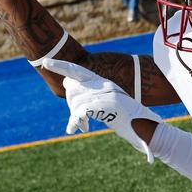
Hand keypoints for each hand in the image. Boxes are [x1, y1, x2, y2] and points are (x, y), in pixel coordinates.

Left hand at [41, 58, 162, 163]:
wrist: (146, 128)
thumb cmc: (129, 120)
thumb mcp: (111, 104)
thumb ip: (93, 95)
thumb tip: (69, 86)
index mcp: (105, 84)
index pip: (79, 71)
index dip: (61, 66)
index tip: (45, 63)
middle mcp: (105, 86)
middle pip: (73, 87)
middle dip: (71, 102)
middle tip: (78, 118)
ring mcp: (106, 94)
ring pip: (76, 101)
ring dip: (76, 116)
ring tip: (83, 125)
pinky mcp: (106, 105)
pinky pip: (81, 110)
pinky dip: (75, 121)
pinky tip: (74, 129)